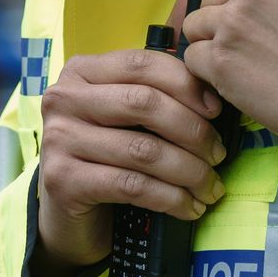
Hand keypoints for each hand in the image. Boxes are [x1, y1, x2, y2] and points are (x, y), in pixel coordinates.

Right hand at [32, 48, 230, 276]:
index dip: (186, 83)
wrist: (67, 213)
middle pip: (144, 103)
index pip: (142, 64)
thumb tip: (213, 94)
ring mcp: (58, 139)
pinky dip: (170, 198)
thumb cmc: (106, 157)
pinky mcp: (63, 180)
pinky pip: (132, 185)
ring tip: (211, 186)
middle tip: (219, 154)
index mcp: (81, 71)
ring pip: (143, 149)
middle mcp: (63, 98)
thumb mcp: (125, 118)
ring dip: (189, 171)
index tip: (216, 110)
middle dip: (192, 130)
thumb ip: (155, 95)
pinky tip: (190, 206)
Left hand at [179, 0, 277, 145]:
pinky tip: (234, 82)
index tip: (253, 23)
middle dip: (221, 22)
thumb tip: (241, 5)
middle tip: (246, 48)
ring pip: (194, 27)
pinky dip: (207, 73)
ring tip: (240, 66)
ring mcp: (230, 21)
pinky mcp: (219, 57)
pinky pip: (193, 59)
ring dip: (211, 45)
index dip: (238, 2)